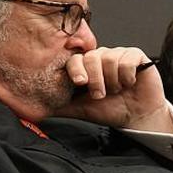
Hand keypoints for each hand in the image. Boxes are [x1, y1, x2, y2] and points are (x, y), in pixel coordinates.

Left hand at [56, 47, 172, 132]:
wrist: (135, 118)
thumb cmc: (108, 111)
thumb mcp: (80, 109)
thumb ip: (60, 106)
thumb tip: (36, 110)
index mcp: (86, 67)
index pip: (75, 59)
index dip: (77, 70)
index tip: (80, 83)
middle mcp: (100, 57)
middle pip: (92, 57)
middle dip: (96, 80)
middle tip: (101, 94)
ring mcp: (118, 54)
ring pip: (110, 58)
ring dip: (113, 81)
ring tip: (117, 90)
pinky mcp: (135, 56)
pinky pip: (127, 59)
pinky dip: (127, 75)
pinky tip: (129, 83)